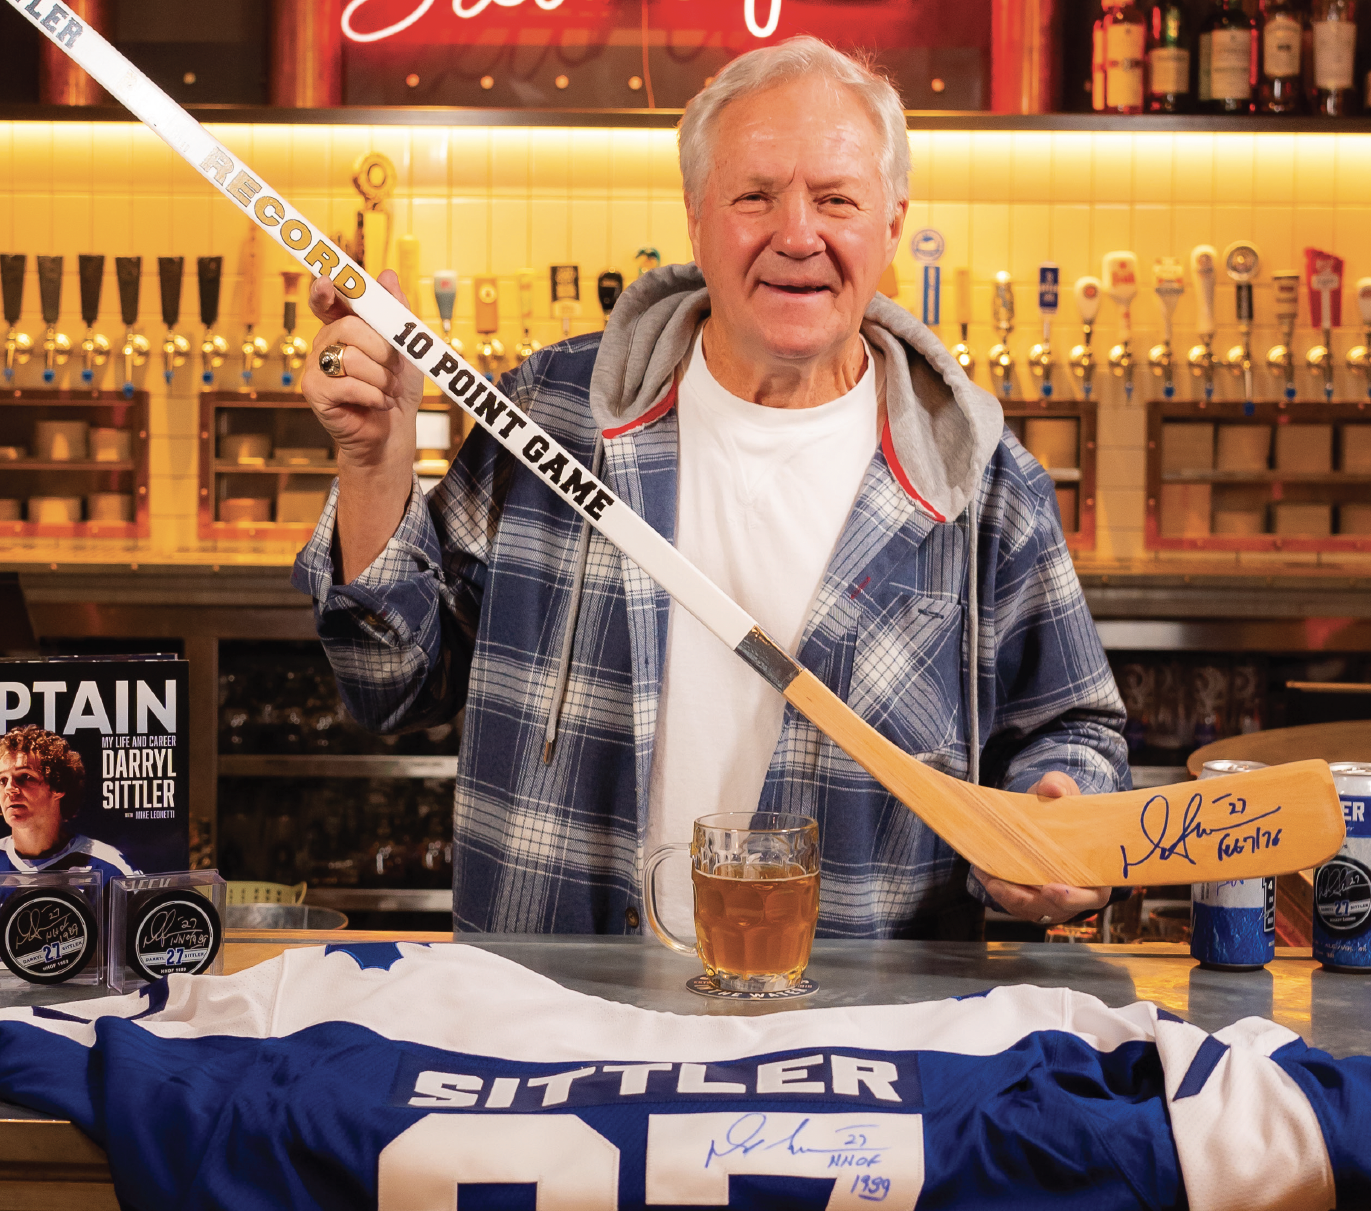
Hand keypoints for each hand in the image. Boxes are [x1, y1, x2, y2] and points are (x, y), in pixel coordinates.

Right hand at [301, 268, 423, 470]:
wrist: (394, 431)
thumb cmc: (396, 389)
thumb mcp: (405, 348)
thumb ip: (396, 312)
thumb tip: (387, 275)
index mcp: (342, 328)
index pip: (328, 301)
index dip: (325, 290)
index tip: (328, 281)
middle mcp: (324, 343)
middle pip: (350, 328)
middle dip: (382, 350)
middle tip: (393, 368)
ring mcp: (315, 367)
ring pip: (352, 359)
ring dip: (383, 378)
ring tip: (388, 390)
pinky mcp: (314, 391)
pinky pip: (349, 384)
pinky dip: (375, 395)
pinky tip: (379, 402)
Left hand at [972, 771, 1111, 926]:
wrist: (1044, 811)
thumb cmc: (1061, 806)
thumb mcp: (1062, 788)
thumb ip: (1058, 785)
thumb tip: (1052, 788)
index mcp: (1095, 871)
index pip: (1093, 895)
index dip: (1075, 897)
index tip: (1052, 888)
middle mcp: (1076, 891)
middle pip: (1056, 909)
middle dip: (1030, 901)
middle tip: (1006, 888)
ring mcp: (1052, 898)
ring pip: (1031, 908)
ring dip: (1008, 897)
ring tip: (988, 877)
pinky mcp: (1031, 897)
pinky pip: (1015, 902)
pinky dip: (999, 891)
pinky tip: (984, 873)